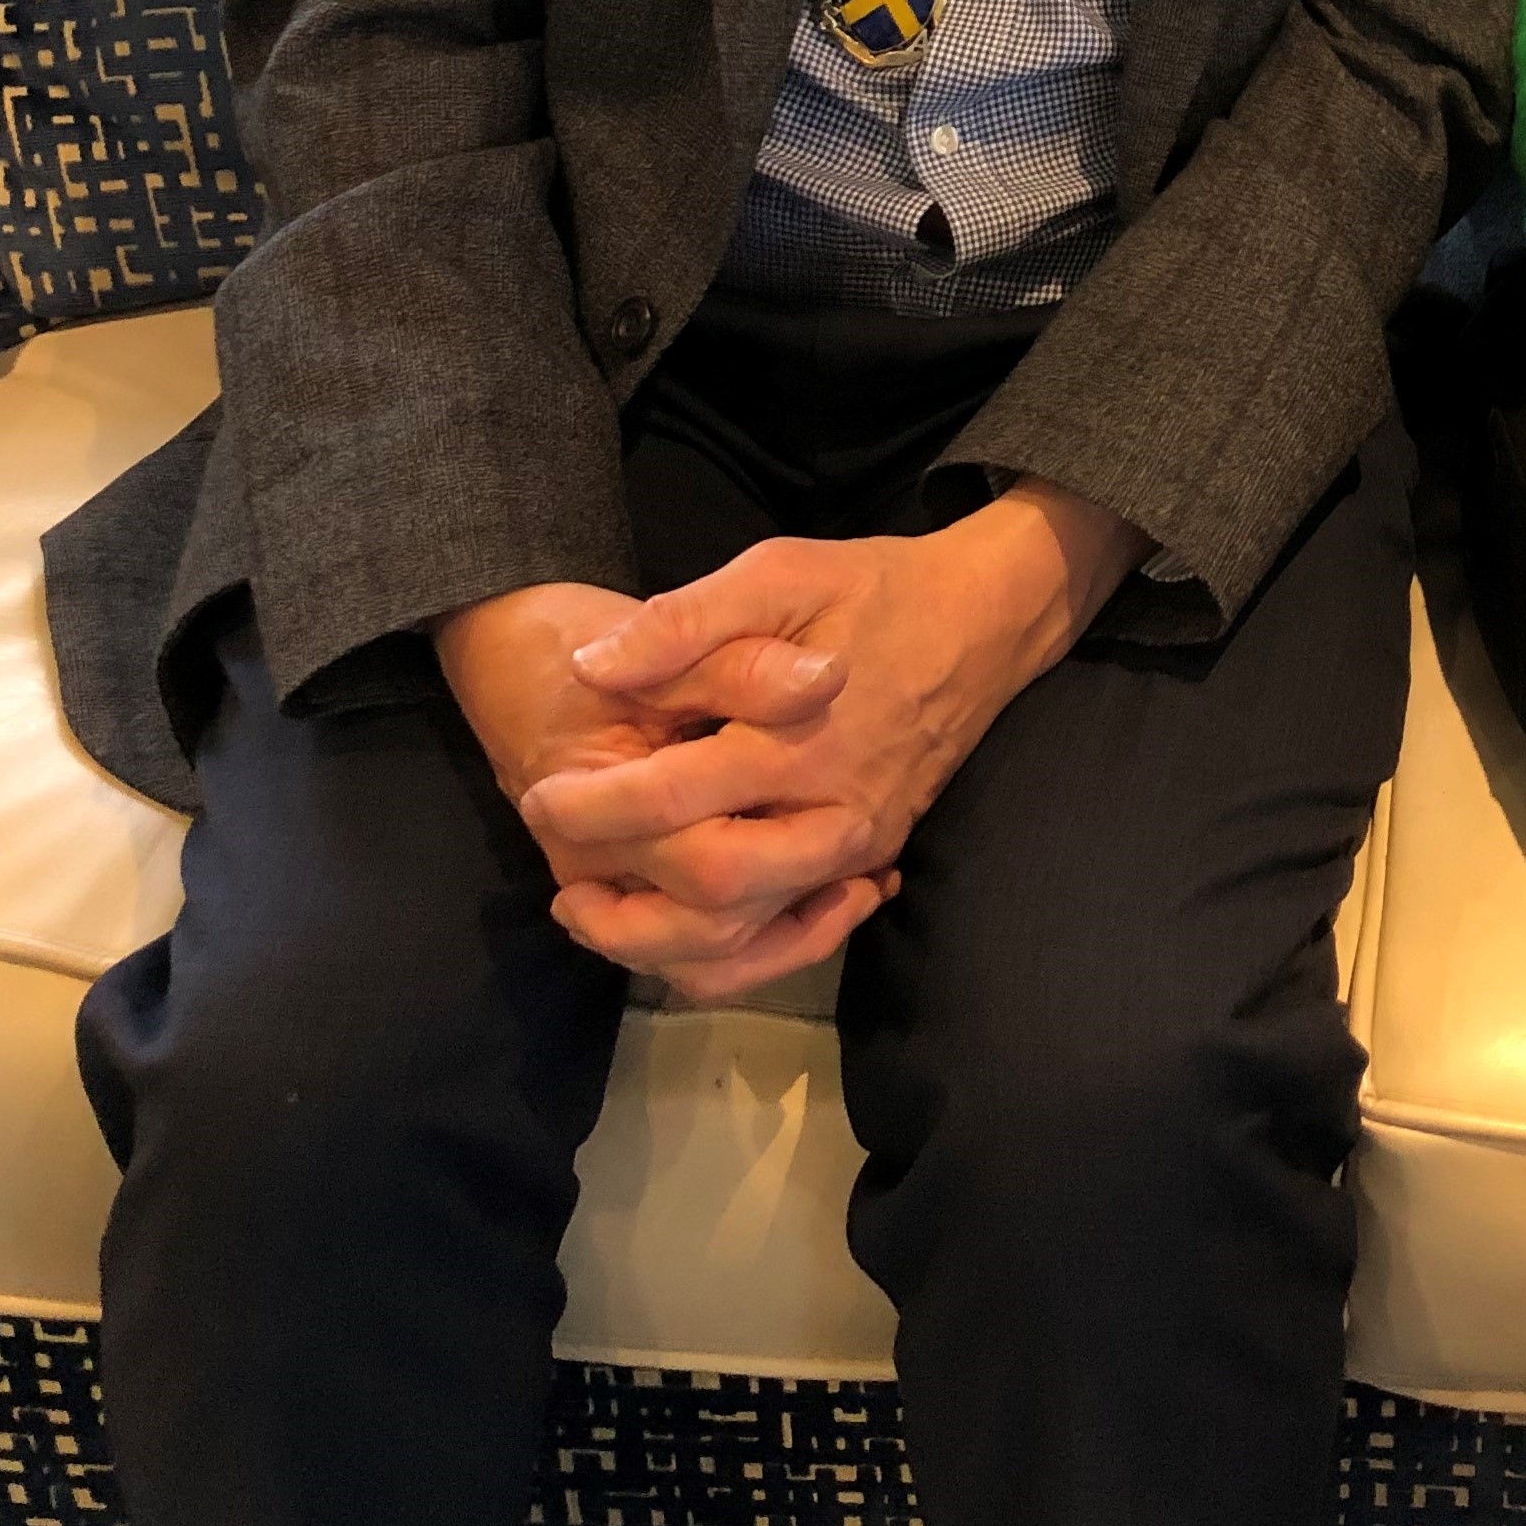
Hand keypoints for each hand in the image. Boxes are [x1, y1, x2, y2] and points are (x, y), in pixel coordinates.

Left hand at [513, 482, 1150, 1003]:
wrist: (987, 619)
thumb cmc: (874, 589)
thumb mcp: (779, 572)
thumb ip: (685, 622)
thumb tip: (592, 670)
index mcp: (800, 737)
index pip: (673, 797)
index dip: (591, 805)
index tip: (539, 793)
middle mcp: (832, 810)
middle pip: (713, 892)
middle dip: (618, 895)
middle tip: (556, 863)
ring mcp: (857, 846)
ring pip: (751, 937)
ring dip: (659, 941)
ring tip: (590, 910)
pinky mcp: (870, 859)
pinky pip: (792, 937)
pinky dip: (727, 953)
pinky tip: (671, 926)